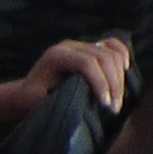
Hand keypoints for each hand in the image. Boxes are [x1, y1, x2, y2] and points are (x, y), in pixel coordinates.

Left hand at [0, 36, 129, 148]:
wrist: (27, 92)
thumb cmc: (31, 101)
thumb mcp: (37, 102)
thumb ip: (57, 98)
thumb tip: (83, 100)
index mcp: (56, 56)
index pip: (87, 63)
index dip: (101, 83)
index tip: (106, 105)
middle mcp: (70, 46)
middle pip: (103, 57)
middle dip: (114, 83)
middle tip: (115, 108)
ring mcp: (81, 45)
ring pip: (111, 51)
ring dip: (120, 76)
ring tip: (118, 100)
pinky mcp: (89, 48)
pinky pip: (112, 45)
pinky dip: (123, 55)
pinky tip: (125, 71)